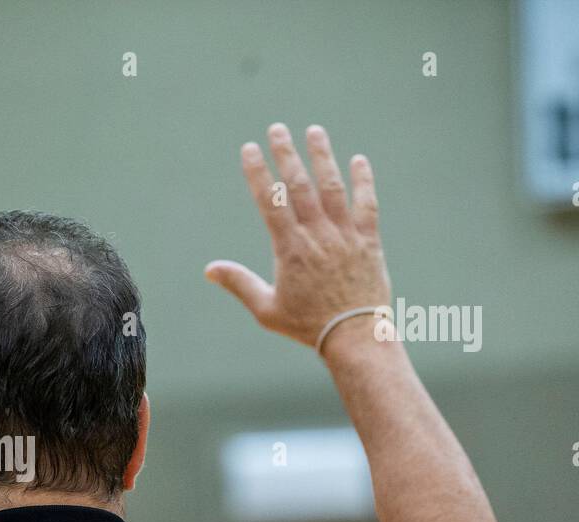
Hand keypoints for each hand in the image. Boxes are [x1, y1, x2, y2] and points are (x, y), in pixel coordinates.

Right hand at [204, 123, 390, 348]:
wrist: (355, 336)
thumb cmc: (307, 326)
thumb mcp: (266, 309)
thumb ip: (239, 283)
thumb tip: (210, 269)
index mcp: (290, 250)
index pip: (270, 202)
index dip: (259, 172)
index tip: (250, 148)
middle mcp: (318, 236)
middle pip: (299, 186)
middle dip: (287, 154)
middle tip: (277, 128)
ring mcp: (345, 235)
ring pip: (332, 187)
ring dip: (322, 157)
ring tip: (314, 131)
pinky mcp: (369, 240)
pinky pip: (366, 204)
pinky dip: (363, 180)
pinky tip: (358, 160)